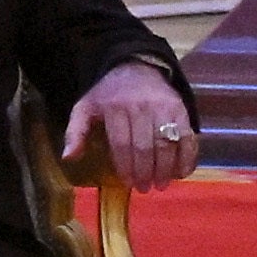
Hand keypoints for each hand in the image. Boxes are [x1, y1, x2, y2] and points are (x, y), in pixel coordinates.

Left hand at [63, 63, 199, 191]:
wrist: (136, 68)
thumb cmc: (109, 94)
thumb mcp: (85, 107)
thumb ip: (75, 132)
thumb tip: (68, 157)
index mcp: (114, 108)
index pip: (122, 144)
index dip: (126, 167)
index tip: (129, 183)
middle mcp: (140, 107)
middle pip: (145, 147)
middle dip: (145, 172)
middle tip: (145, 188)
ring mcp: (163, 108)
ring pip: (166, 144)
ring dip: (165, 169)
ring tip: (161, 184)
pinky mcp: (180, 109)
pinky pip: (187, 137)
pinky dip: (187, 157)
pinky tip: (182, 172)